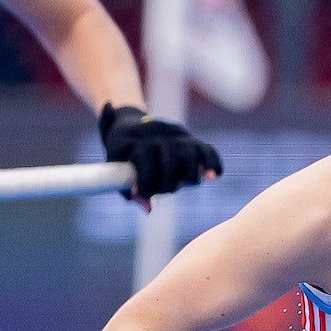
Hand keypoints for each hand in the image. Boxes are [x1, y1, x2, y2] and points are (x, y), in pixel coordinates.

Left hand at [98, 104, 222, 200]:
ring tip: (190, 183)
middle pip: (170, 158)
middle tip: (165, 191)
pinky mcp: (190, 137)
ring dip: (192, 172)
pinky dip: (213, 163)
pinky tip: (214, 176)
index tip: (144, 195)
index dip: (146, 181)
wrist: (127, 120)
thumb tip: (149, 209)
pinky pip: (207, 149)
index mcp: (136, 139)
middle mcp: (157, 133)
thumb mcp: (116, 168)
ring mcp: (175, 134)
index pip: (145, 160)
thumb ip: (129, 191)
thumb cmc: (122, 153)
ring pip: (191, 151)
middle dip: (169, 181)